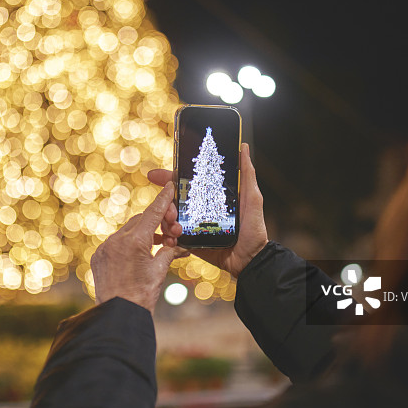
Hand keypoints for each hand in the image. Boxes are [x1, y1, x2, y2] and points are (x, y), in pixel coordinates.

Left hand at [91, 182, 189, 314]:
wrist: (119, 314)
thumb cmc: (142, 295)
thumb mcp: (160, 270)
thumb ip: (168, 251)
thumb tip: (176, 243)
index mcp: (134, 242)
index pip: (152, 213)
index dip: (163, 200)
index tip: (169, 186)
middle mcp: (117, 240)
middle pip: (141, 221)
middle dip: (156, 223)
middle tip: (171, 231)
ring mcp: (105, 248)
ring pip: (128, 231)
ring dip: (143, 234)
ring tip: (157, 246)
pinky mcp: (98, 256)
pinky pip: (116, 242)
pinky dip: (129, 243)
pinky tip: (138, 254)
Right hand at [147, 143, 267, 277]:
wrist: (251, 260)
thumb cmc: (254, 229)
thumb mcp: (252, 198)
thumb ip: (247, 174)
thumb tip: (244, 147)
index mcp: (210, 196)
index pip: (185, 182)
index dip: (168, 177)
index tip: (153, 175)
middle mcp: (199, 209)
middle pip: (171, 201)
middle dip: (164, 204)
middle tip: (169, 210)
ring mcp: (193, 226)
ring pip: (168, 219)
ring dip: (166, 221)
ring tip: (175, 226)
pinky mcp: (190, 242)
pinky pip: (173, 238)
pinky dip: (169, 237)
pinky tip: (173, 238)